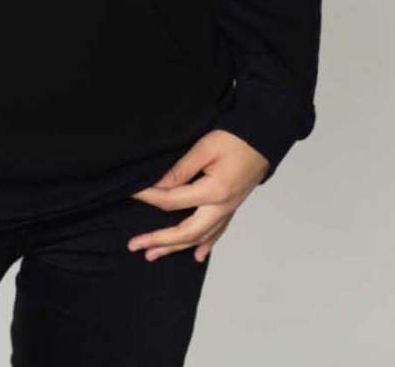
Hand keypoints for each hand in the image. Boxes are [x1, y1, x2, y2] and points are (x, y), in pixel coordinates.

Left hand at [126, 128, 270, 263]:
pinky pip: (216, 232)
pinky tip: (197, 255)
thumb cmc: (235, 139)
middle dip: (159, 240)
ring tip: (153, 255)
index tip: (131, 194)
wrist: (263, 139)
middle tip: (135, 245)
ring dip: (175, 247)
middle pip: (185, 232)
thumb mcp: (204, 148)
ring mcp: (228, 210)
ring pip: (199, 237)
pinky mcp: (231, 207)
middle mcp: (221, 207)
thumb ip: (180, 170)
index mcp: (213, 192)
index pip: (172, 201)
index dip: (149, 198)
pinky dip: (205, 244)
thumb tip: (158, 186)